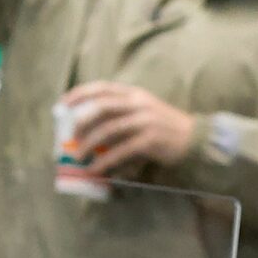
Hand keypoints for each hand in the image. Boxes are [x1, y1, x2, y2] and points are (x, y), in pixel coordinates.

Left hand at [60, 81, 197, 176]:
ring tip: (78, 156)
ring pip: (108, 129)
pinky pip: (121, 150)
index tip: (62, 104)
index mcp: (134, 94)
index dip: (80, 94)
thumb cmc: (164, 127)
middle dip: (81, 121)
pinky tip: (96, 169)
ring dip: (89, 144)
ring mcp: (145, 120)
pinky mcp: (150, 140)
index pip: (102, 88)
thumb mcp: (142, 113)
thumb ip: (119, 115)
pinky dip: (105, 160)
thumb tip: (87, 130)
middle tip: (70, 136)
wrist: (196, 139)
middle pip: (102, 107)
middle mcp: (139, 103)